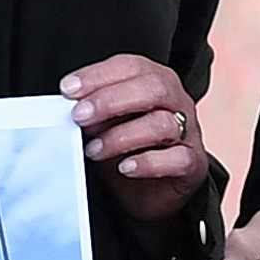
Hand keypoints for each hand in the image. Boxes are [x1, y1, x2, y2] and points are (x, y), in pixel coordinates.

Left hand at [63, 55, 217, 220]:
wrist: (151, 192)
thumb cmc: (127, 148)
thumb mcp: (104, 124)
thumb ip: (92, 111)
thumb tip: (68, 106)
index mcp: (155, 81)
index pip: (131, 66)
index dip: (98, 75)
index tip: (68, 89)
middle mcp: (176, 102)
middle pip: (154, 88)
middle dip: (111, 100)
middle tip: (79, 116)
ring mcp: (188, 133)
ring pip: (163, 124)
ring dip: (121, 136)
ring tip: (94, 150)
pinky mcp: (192, 165)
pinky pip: (177, 159)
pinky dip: (148, 163)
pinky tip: (125, 168)